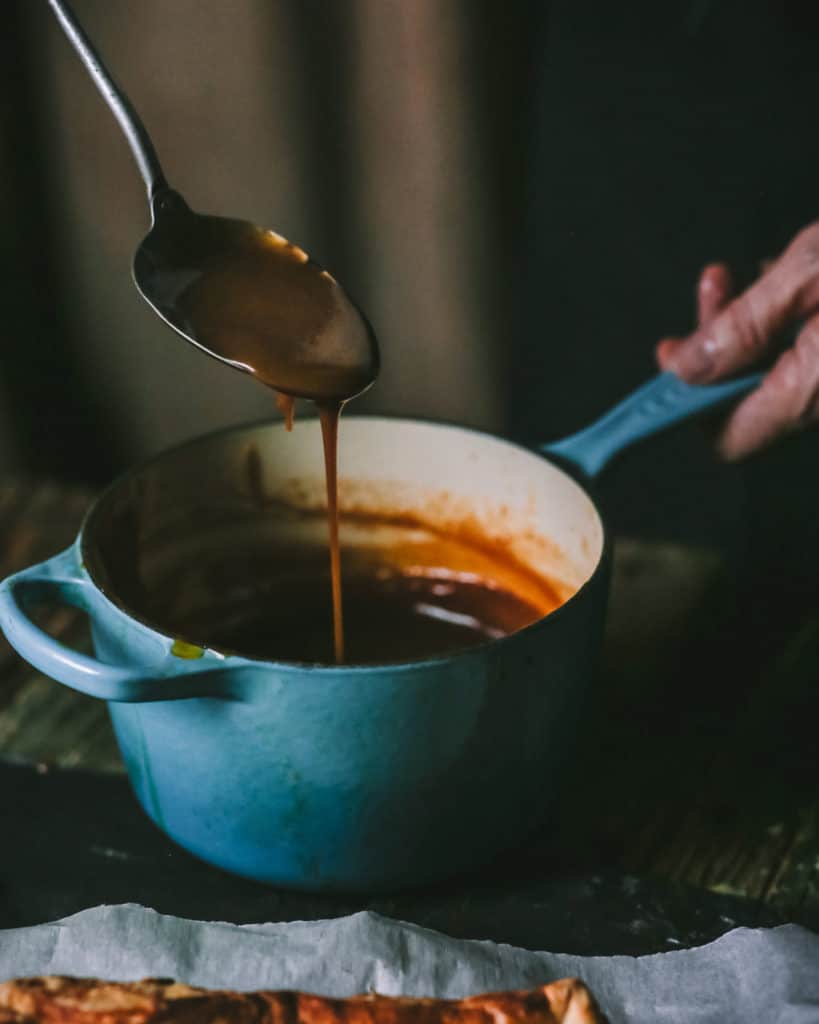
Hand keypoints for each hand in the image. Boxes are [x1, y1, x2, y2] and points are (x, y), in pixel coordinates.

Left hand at [655, 223, 818, 459]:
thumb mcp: (809, 273)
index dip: (687, 405)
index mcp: (813, 388)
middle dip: (715, 349)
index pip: (727, 439)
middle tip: (706, 297)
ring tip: (735, 279)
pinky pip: (804, 357)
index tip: (668, 363)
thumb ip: (743, 324)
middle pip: (745, 402)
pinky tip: (782, 281)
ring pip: (774, 374)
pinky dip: (783, 323)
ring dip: (745, 328)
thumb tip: (688, 366)